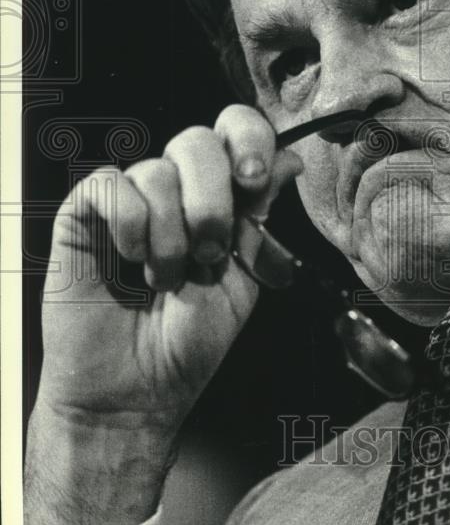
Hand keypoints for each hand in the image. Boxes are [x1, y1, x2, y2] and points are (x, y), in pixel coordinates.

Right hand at [25, 104, 302, 524]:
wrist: (138, 393)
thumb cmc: (190, 343)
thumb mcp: (244, 278)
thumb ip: (260, 218)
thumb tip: (290, 158)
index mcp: (220, 197)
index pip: (234, 131)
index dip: (248, 140)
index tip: (253, 178)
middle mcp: (175, 189)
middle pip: (197, 140)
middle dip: (211, 200)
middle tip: (211, 254)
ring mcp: (129, 198)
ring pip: (155, 168)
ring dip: (170, 236)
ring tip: (167, 280)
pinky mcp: (85, 214)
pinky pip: (110, 184)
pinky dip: (129, 224)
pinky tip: (131, 262)